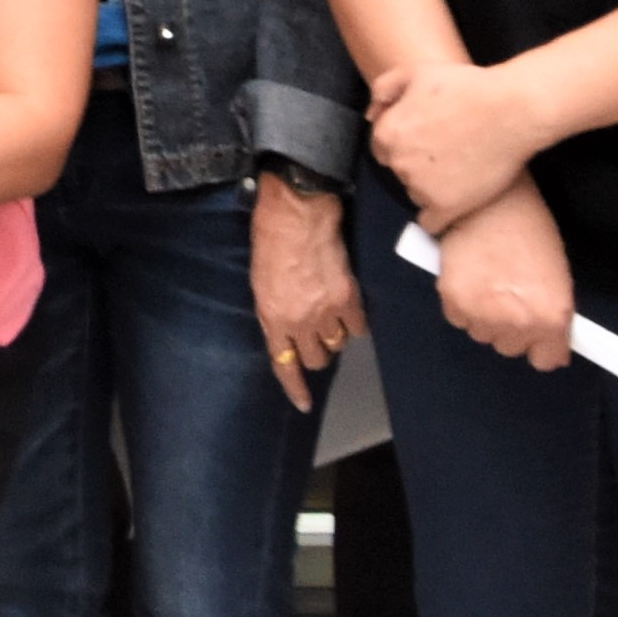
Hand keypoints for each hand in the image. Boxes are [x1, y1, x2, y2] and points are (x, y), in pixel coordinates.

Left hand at [246, 177, 361, 404]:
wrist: (297, 212)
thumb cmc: (270, 240)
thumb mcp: (260, 283)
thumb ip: (274, 311)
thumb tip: (286, 330)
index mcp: (272, 318)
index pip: (284, 365)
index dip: (295, 388)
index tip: (304, 404)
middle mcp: (299, 322)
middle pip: (316, 359)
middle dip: (315, 350)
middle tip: (315, 334)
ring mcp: (325, 312)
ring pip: (337, 345)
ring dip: (334, 336)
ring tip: (329, 316)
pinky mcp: (349, 298)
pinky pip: (358, 327)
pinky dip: (354, 323)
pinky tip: (349, 309)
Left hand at [366, 50, 553, 234]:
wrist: (511, 110)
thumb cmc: (468, 87)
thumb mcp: (417, 72)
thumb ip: (384, 89)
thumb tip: (370, 115)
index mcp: (388, 133)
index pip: (382, 148)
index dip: (405, 142)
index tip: (427, 138)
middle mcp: (399, 163)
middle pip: (399, 171)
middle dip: (416, 163)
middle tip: (447, 150)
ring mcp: (421, 187)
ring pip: (415, 194)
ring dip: (430, 187)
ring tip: (460, 168)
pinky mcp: (446, 206)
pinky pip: (430, 223)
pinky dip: (438, 215)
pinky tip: (453, 202)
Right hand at [430, 187, 575, 370]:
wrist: (493, 199)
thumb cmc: (532, 230)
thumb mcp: (558, 276)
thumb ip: (555, 316)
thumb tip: (552, 351)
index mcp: (552, 316)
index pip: (546, 361)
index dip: (542, 343)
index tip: (537, 326)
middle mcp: (518, 323)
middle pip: (510, 348)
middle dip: (511, 327)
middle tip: (510, 293)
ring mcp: (483, 315)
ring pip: (482, 335)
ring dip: (485, 316)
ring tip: (489, 280)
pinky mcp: (453, 301)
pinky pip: (459, 319)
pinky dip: (462, 304)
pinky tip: (470, 277)